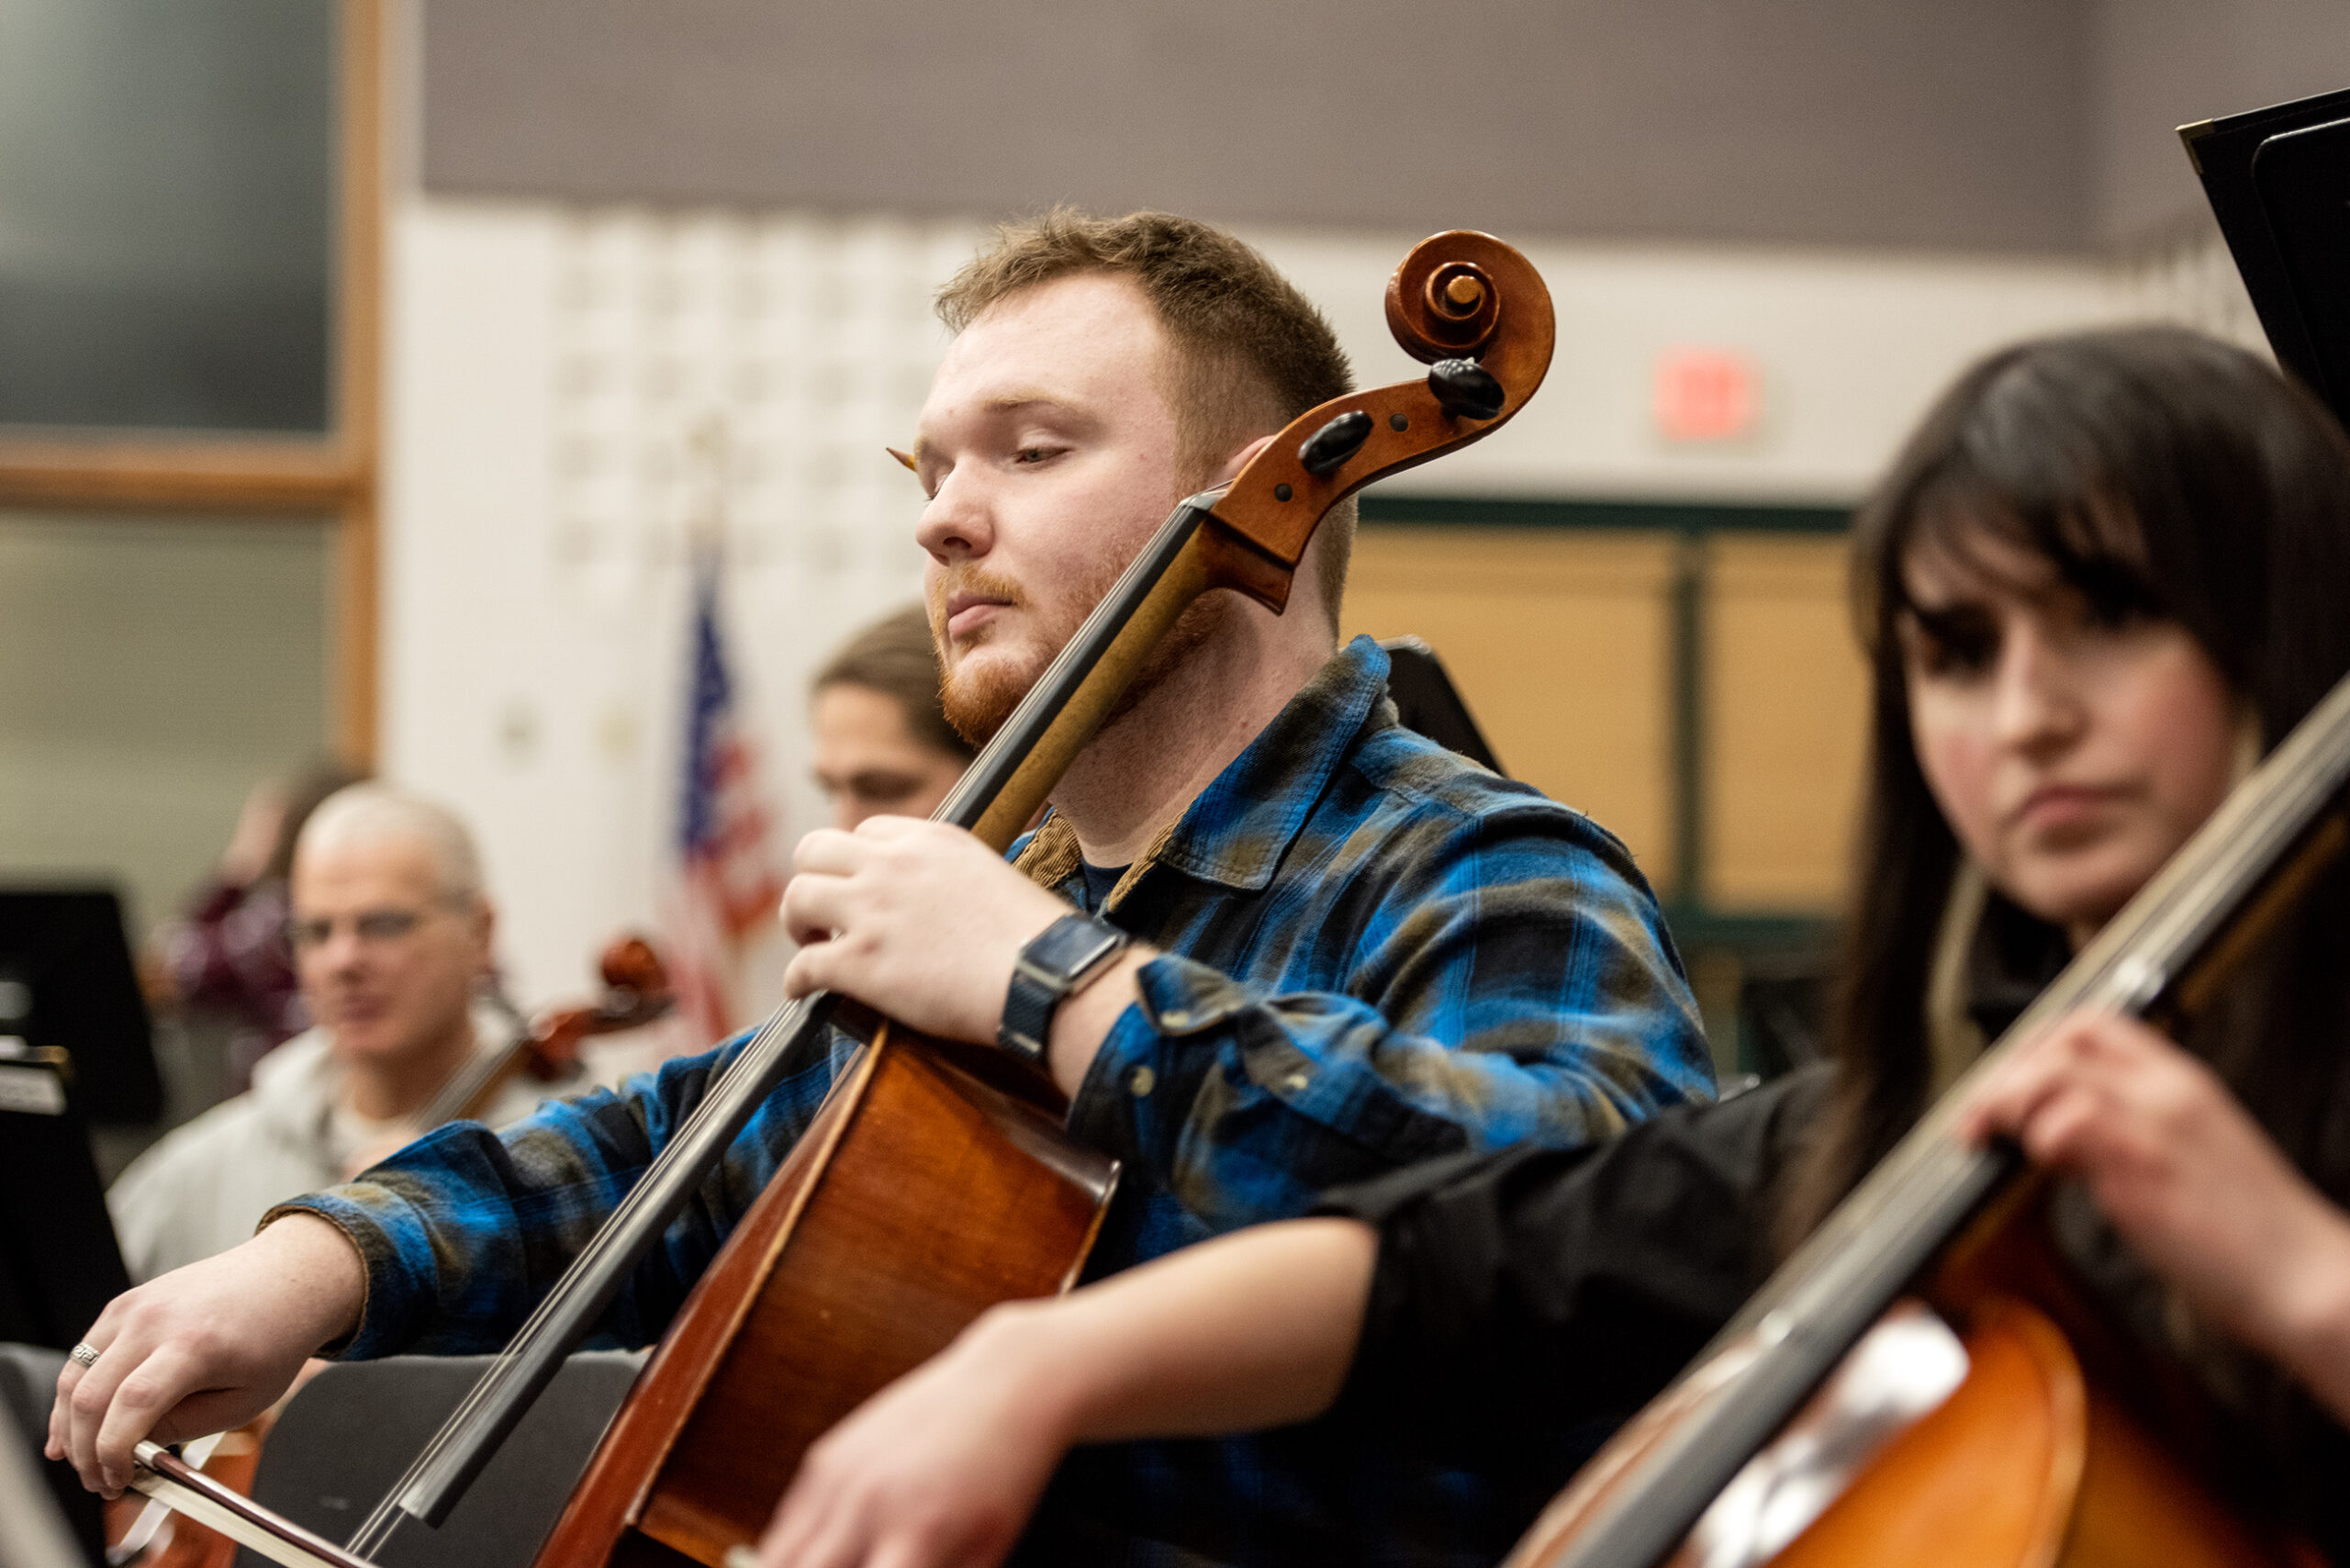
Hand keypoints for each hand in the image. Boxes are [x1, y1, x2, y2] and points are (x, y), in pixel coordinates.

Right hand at [48, 1214, 364, 1496]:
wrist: (286, 1278)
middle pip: (91, 1395)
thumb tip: (134, 1448)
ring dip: (69, 1426)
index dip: (113, 1452)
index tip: (117, 1481)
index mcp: (195, 1344)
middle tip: (99, 1481)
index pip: (133, 1405)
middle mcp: (157, 1320)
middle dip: (85, 1451)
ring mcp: (135, 1307)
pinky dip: (74, 1393)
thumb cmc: (275, 1337)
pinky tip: (75, 1424)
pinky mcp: (125, 1303)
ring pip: (76, 1376)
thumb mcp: (247, 1399)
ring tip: (83, 1461)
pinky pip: (84, 1355)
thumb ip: (186, 1426)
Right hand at [753, 1305, 1070, 1567]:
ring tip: (837, 1566)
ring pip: (780, 1560)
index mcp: (919, 1534)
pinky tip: (822, 1559)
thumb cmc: (1006, 1479)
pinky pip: (786, 1527)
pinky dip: (791, 1554)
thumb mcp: (989, 1549)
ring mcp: (839, 1476)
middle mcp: (869, 1504)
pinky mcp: (824, 1458)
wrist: (1003, 1386)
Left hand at [780, 817, 1072, 1045]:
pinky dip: (796, 980)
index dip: (859, 864)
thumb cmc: (1035, 939)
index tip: (864, 890)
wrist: (1043, 977)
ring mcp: (872, 911)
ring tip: (813, 946)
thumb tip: (942, 902)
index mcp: (930, 839)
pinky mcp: (861, 962)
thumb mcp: (993, 876)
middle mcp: (893, 864)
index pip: (867, 832)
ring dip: (798, 923)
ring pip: (796, 896)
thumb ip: (953, 877)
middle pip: (814, 849)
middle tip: (825, 914)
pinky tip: (803, 991)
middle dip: (813, 880)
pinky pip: (803, 965)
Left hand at [1959, 1011, 2349, 1415]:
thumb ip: (2127, 1132)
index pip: (2093, 1023)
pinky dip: (2037, 1138)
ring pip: (2054, 1073)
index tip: (2002, 1081)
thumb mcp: (2188, 1157)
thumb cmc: (2249, 1234)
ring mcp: (2157, 1123)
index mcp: (2182, 1082)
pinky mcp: (2146, 1165)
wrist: (2308, 1278)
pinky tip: (2038, 1165)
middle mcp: (2169, 1090)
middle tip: (1977, 1116)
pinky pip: (2069, 1123)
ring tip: (1990, 1138)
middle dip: (2003, 1073)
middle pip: (2062, 1040)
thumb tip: (2054, 1133)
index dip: (2033, 1044)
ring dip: (2006, 1103)